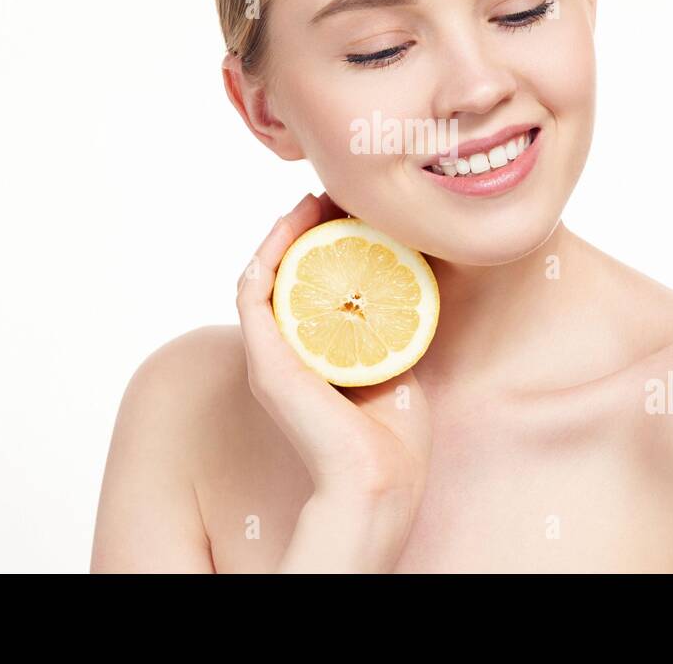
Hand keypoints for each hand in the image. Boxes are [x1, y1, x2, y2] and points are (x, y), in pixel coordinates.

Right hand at [235, 192, 433, 506]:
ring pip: (262, 274)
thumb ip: (396, 323)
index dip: (323, 243)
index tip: (351, 211)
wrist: (380, 478)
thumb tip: (421, 272)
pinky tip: (290, 225)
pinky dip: (267, 252)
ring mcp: (268, 356)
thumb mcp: (400, 360)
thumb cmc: (395, 436)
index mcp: (312, 356)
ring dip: (283, 231)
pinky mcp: (261, 358)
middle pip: (284, 273)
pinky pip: (251, 290)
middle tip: (331, 194)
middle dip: (304, 228)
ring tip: (311, 200)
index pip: (308, 286)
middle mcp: (284, 353)